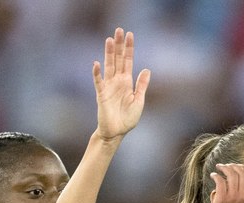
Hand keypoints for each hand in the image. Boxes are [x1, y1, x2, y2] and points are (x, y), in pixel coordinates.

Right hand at [93, 27, 150, 141]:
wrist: (117, 132)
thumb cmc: (128, 118)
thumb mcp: (139, 100)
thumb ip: (141, 85)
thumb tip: (147, 69)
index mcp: (127, 82)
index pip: (127, 61)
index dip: (128, 48)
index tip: (130, 34)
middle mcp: (117, 81)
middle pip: (117, 59)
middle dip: (118, 45)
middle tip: (119, 30)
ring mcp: (108, 86)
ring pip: (108, 66)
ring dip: (108, 53)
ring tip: (109, 40)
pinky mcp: (101, 95)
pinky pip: (98, 82)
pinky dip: (97, 73)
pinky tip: (96, 63)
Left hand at [205, 163, 243, 202]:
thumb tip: (237, 180)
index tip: (236, 167)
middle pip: (242, 173)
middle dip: (233, 166)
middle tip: (225, 166)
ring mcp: (233, 198)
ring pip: (231, 174)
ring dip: (224, 168)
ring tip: (218, 168)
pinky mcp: (221, 200)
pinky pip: (220, 181)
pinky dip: (216, 175)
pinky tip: (213, 175)